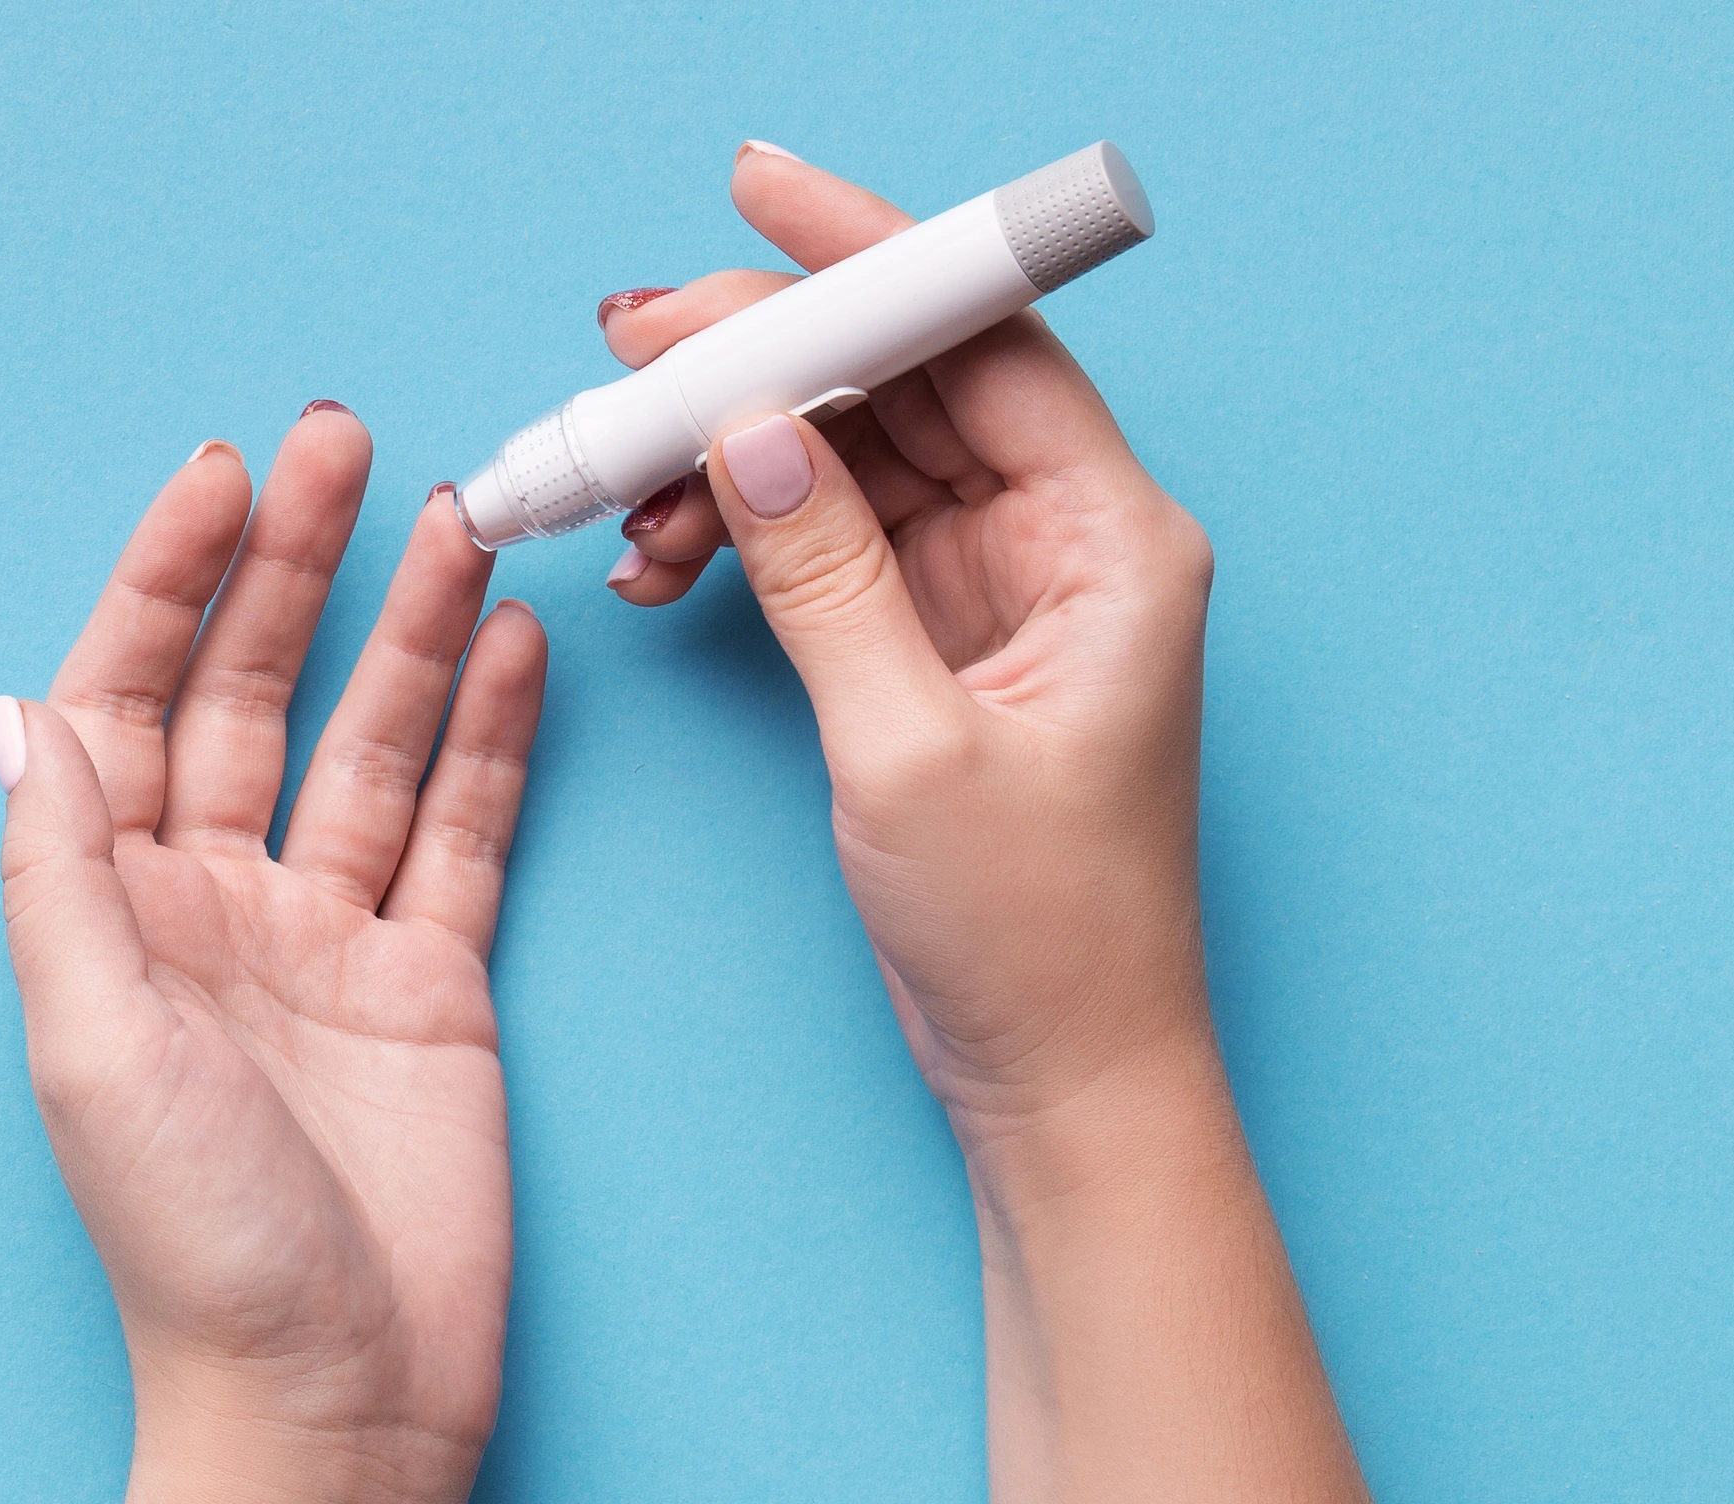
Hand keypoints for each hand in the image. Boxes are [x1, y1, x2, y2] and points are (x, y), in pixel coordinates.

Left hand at [0, 404, 546, 1503]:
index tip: (223, 477)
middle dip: (292, 569)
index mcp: (113, 912)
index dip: (166, 582)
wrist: (332, 1401)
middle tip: (344, 440)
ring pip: (370, 746)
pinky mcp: (432, 987)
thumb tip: (21, 713)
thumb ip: (63, 872)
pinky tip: (514, 652)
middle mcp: (213, 907)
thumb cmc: (193, 1245)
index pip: (128, 700)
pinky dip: (491, 742)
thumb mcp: (93, 1044)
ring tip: (460, 519)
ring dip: (409, 631)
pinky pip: (463, 833)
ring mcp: (328, 942)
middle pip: (247, 694)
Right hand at [600, 146, 1217, 1134]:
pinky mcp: (938, 640)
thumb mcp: (911, 748)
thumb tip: (747, 433)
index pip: (983, 340)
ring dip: (726, 456)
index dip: (866, 256)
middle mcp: (1066, 540)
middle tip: (628, 352)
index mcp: (1113, 541)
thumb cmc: (1037, 934)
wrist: (1060, 1074)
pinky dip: (738, 535)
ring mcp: (998, 589)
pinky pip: (826, 540)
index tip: (756, 199)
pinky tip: (660, 562)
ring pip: (847, 457)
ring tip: (620, 492)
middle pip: (902, 382)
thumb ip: (825, 576)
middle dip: (757, 357)